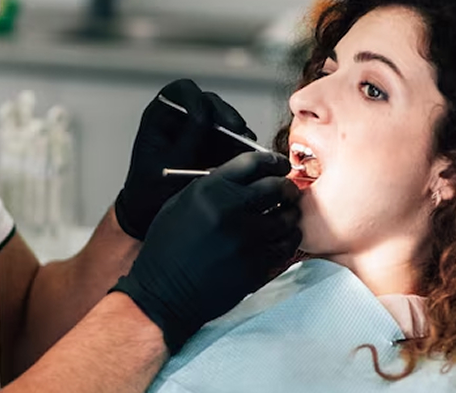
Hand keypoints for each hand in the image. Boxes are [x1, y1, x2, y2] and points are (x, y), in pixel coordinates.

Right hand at [110, 152, 303, 352]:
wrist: (164, 293)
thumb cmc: (167, 250)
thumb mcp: (179, 205)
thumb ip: (211, 187)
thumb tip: (243, 178)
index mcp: (209, 191)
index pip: (254, 163)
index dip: (273, 162)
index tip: (280, 166)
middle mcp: (230, 210)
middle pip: (277, 187)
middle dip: (287, 187)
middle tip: (288, 192)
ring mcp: (246, 239)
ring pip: (288, 217)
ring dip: (291, 214)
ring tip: (287, 215)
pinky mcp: (257, 265)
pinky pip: (286, 245)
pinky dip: (289, 238)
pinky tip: (284, 237)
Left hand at [113, 79, 257, 239]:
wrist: (152, 216)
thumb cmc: (149, 190)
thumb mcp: (166, 165)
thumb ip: (186, 140)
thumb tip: (205, 116)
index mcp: (162, 116)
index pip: (181, 91)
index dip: (195, 98)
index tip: (204, 116)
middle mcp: (183, 120)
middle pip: (210, 104)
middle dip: (225, 115)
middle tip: (237, 128)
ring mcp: (202, 134)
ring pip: (225, 123)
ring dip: (237, 133)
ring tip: (247, 145)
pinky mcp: (216, 150)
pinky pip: (233, 143)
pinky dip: (241, 148)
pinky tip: (249, 156)